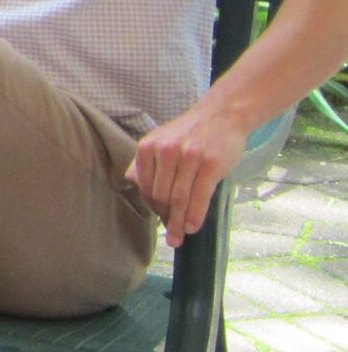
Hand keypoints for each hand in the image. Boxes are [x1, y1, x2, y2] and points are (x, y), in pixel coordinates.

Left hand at [128, 102, 250, 246]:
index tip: (160, 220)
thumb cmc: (190, 133)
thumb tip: (131, 182)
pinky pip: (199, 196)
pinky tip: (193, 227)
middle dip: (166, 218)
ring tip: (180, 237)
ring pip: (179, 199)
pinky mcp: (210, 164)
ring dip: (179, 223)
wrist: (222, 114)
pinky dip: (195, 216)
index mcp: (148, 147)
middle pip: (161, 195)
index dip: (152, 207)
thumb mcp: (161, 141)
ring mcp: (188, 157)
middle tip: (172, 234)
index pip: (145, 186)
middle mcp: (165, 151)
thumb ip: (146, 162)